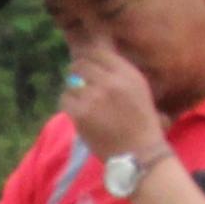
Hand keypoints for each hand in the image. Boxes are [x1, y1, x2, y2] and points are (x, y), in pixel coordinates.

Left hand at [60, 36, 169, 163]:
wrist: (138, 151)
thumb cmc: (140, 120)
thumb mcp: (138, 87)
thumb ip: (119, 71)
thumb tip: (96, 55)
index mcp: (127, 73)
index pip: (98, 52)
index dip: (88, 56)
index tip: (86, 62)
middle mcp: (110, 82)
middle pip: (80, 64)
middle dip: (77, 70)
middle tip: (78, 79)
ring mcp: (94, 98)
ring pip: (70, 83)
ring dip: (73, 89)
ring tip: (82, 99)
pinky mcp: (81, 114)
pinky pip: (64, 100)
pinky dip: (68, 103)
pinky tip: (77, 110)